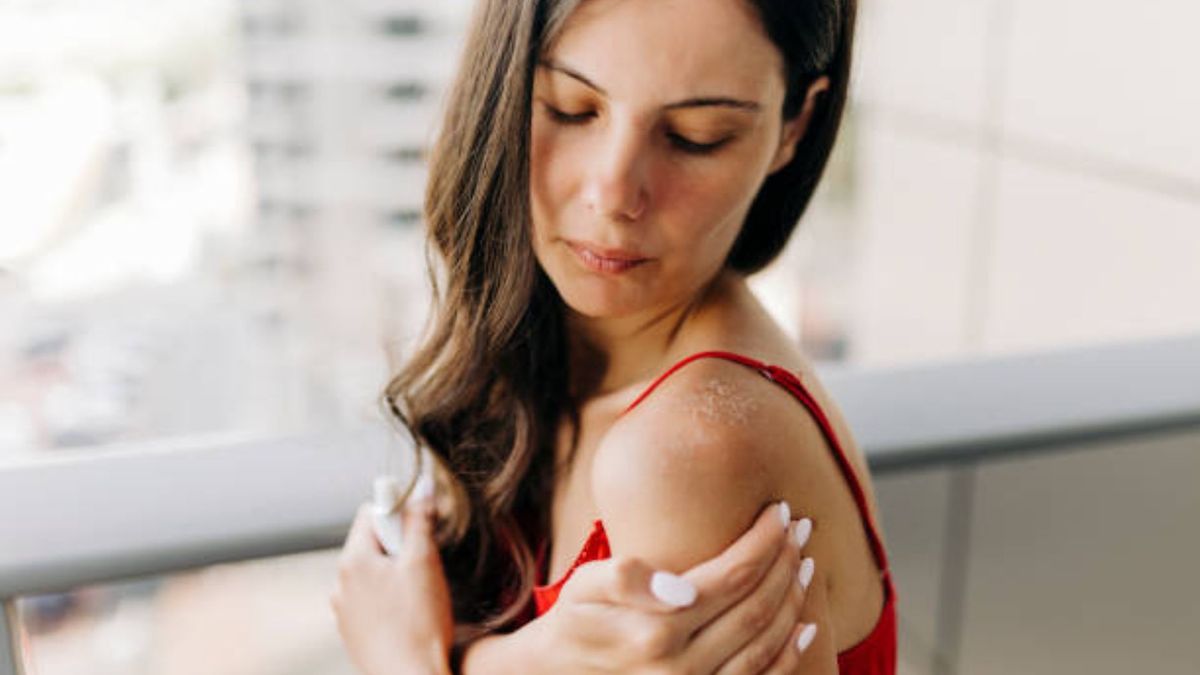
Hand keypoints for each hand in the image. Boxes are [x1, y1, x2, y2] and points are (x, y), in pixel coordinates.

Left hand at [331, 484, 452, 674]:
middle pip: (372, 541)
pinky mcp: (353, 631)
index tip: (419, 527)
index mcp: (353, 560)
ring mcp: (344, 609)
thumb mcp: (425, 562)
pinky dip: (390, 599)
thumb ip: (420, 520)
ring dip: (395, 573)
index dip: (399, 512)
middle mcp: (341, 583)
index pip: (371, 511)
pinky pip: (371, 599)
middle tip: (423, 565)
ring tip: (419, 595)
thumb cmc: (418, 625)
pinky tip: (409, 615)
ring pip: (373, 572)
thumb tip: (424, 487)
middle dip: (400, 546)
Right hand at [527, 502, 816, 673]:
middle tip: (802, 527)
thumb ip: (624, 578)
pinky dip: (790, 652)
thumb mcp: (583, 588)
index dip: (763, 540)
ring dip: (793, 599)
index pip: (733, 575)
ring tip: (805, 562)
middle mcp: (683, 667)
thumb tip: (681, 585)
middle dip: (786, 562)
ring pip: (766, 642)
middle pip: (757, 606)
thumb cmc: (575, 621)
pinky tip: (806, 624)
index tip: (781, 510)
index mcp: (657, 630)